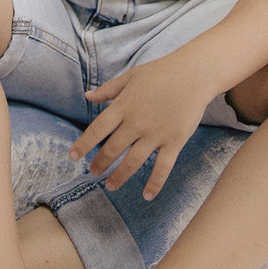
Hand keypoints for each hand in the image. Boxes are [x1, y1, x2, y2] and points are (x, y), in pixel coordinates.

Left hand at [69, 48, 219, 200]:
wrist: (194, 74)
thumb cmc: (161, 73)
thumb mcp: (131, 76)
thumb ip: (108, 89)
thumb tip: (87, 96)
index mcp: (124, 105)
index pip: (98, 129)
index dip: (83, 144)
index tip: (72, 156)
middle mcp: (137, 122)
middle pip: (113, 149)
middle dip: (100, 164)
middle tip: (93, 172)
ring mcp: (156, 133)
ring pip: (133, 162)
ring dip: (120, 176)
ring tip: (110, 186)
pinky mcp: (175, 141)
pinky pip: (163, 167)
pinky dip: (155, 183)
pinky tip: (147, 196)